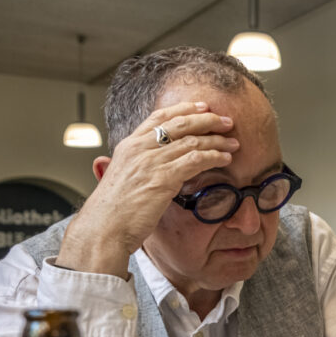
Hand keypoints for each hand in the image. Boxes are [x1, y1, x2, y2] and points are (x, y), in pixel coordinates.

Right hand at [58, 101, 240, 276]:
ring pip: (191, 141)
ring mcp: (151, 162)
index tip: (203, 107)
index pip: (159, 117)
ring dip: (217, 140)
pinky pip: (195, 160)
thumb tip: (148, 169)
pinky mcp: (163, 179)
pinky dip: (214, 157)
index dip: (184, 109)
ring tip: (233, 143)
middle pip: (179, 124)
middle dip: (207, 119)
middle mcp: (139, 149)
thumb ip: (135, 168)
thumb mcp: (121, 180)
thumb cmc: (112, 213)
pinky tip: (225, 159)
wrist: (103, 229)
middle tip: (226, 121)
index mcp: (128, 146)